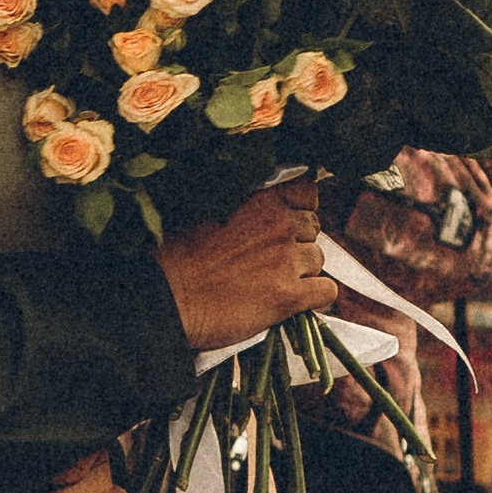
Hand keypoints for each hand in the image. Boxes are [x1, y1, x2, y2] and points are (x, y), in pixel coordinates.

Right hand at [157, 180, 338, 351]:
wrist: (164, 299)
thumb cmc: (173, 257)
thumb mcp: (204, 209)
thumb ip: (240, 205)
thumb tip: (259, 208)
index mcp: (259, 199)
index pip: (306, 190)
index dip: (298, 208)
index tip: (283, 223)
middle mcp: (279, 224)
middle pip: (313, 227)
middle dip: (297, 242)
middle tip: (269, 259)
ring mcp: (286, 260)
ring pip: (318, 260)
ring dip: (302, 271)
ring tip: (270, 282)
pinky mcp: (289, 296)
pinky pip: (326, 291)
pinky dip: (314, 297)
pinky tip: (291, 301)